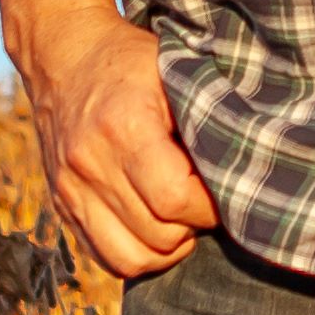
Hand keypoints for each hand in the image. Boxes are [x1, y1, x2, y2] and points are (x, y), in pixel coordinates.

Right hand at [0, 0, 220, 279]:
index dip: (212, 205)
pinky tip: (156, 228)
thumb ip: (209, 118)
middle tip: (207, 201)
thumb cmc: (131, 62)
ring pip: (131, 259)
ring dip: (167, 248)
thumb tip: (252, 168)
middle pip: (158, 235)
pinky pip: (104, 258)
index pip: (176, 199)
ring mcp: (70, 189)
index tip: (227, 188)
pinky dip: (138, 254)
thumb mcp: (175, 70)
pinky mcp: (61, 204)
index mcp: (124, 126)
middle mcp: (90, 163)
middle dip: (194, 226)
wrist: (62, 55)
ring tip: (183, 218)